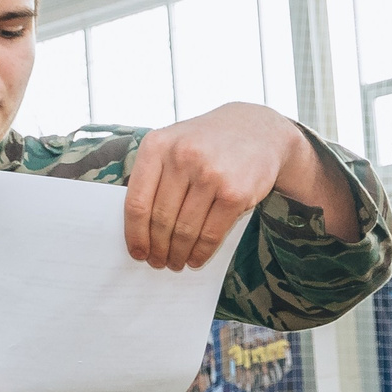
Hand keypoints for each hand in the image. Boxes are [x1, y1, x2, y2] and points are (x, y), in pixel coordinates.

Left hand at [125, 102, 352, 268]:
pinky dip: (201, 252)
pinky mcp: (235, 193)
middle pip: (160, 219)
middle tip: (158, 262)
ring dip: (178, 254)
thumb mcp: (173, 143)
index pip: (136, 202)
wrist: (257, 129)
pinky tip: (196, 259)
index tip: (137, 252)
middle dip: (157, 248)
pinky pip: (211, 233)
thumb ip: (153, 175)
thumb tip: (138, 228)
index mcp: (157, 145)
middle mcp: (182, 157)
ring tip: (176, 262)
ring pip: (185, 230)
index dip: (135, 234)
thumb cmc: (207, 143)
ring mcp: (211, 174)